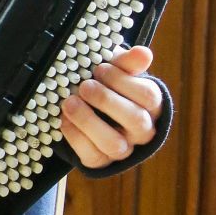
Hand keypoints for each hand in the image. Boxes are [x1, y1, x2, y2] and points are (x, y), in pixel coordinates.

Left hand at [58, 45, 162, 168]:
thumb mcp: (118, 72)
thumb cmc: (111, 88)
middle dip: (106, 100)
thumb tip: (143, 53)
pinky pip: (91, 155)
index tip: (100, 69)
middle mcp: (142, 130)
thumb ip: (128, 63)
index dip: (122, 81)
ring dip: (88, 121)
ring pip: (113, 143)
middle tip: (85, 85)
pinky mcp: (102, 161)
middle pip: (135, 120)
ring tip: (70, 102)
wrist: (93, 113)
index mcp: (151, 105)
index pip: (147, 95)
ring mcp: (124, 149)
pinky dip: (75, 136)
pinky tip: (64, 119)